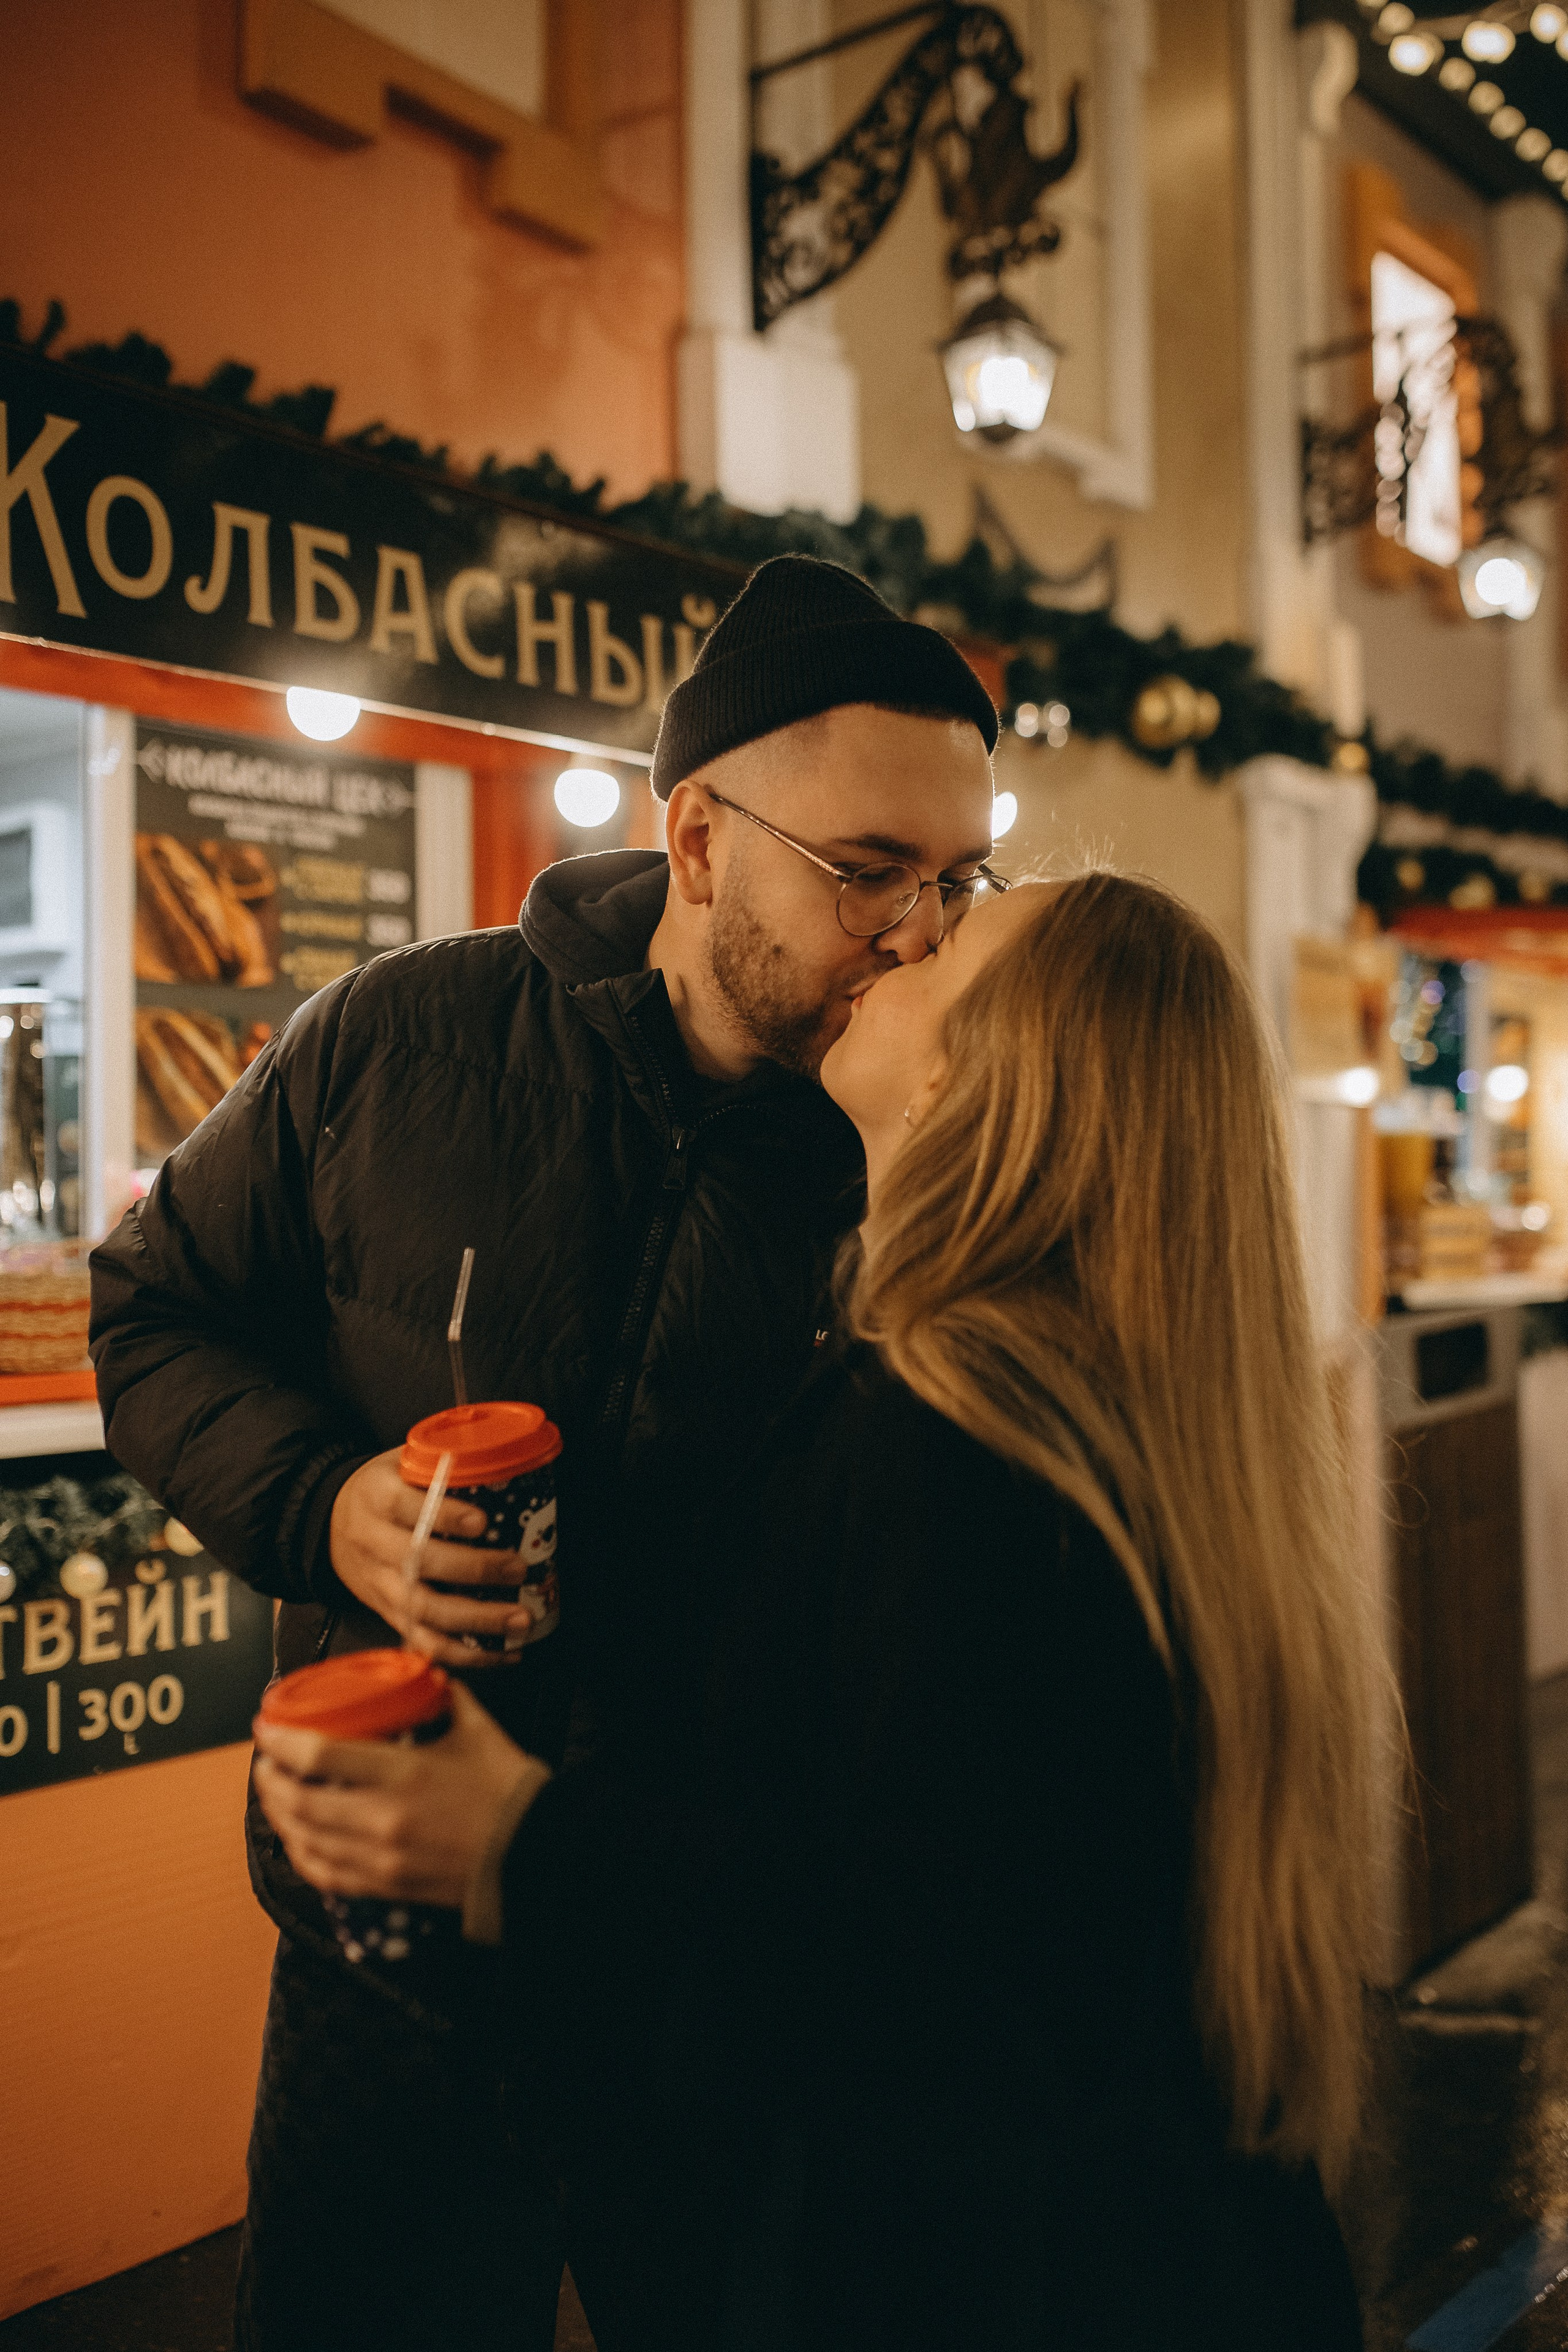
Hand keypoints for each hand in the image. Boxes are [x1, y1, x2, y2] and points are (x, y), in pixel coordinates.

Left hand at [252, 1681, 548, 1906]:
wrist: (536, 1852)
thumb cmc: (509, 1788)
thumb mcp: (478, 1729)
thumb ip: (445, 1696)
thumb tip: (424, 1672)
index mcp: (404, 1774)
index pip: (318, 1757)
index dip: (281, 1741)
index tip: (266, 1726)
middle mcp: (383, 1820)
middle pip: (300, 1801)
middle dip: (271, 1779)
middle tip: (266, 1759)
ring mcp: (382, 1860)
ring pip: (306, 1840)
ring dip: (279, 1815)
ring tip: (273, 1793)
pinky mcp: (387, 1887)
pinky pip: (327, 1874)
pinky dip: (302, 1855)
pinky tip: (297, 1839)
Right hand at [329, 1447, 534, 1667]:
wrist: (328, 1525)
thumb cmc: (382, 1490)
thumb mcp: (399, 1462)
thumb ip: (441, 1462)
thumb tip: (501, 1454)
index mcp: (376, 1498)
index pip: (405, 1507)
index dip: (443, 1515)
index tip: (482, 1521)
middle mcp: (374, 1544)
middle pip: (417, 1564)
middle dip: (472, 1569)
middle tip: (518, 1568)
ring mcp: (380, 1585)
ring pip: (422, 1611)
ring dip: (475, 1620)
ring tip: (519, 1619)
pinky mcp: (389, 1615)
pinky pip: (424, 1642)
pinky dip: (465, 1654)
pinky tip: (504, 1652)